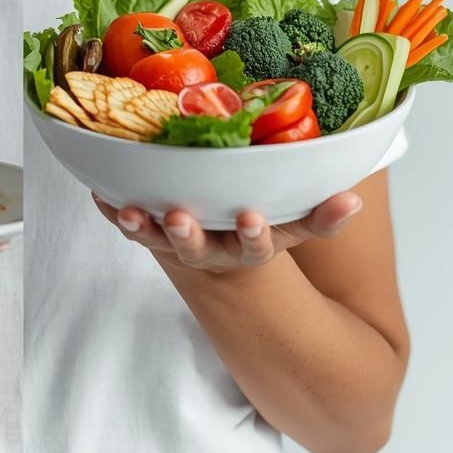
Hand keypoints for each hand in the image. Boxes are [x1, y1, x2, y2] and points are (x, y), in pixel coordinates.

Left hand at [91, 189, 362, 273]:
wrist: (221, 259)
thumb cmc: (256, 227)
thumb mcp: (292, 225)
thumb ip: (321, 214)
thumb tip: (353, 199)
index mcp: (248, 248)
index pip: (257, 248)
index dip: (252, 237)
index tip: (252, 217)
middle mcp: (210, 251)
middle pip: (198, 249)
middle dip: (188, 236)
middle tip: (179, 217)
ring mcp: (175, 243)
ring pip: (157, 240)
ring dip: (143, 227)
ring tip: (129, 211)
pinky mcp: (148, 231)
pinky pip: (127, 223)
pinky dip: (111, 209)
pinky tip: (99, 193)